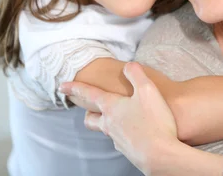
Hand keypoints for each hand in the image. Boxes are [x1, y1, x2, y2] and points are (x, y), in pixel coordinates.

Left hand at [59, 62, 178, 173]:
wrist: (161, 156)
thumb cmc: (153, 121)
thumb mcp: (148, 90)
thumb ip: (136, 74)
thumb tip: (128, 66)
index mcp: (111, 107)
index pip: (88, 94)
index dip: (75, 88)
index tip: (61, 87)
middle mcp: (110, 124)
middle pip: (90, 118)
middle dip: (87, 111)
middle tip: (89, 106)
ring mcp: (118, 139)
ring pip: (105, 129)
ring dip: (106, 122)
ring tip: (116, 117)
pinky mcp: (128, 151)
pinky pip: (120, 139)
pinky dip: (123, 133)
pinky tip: (135, 131)